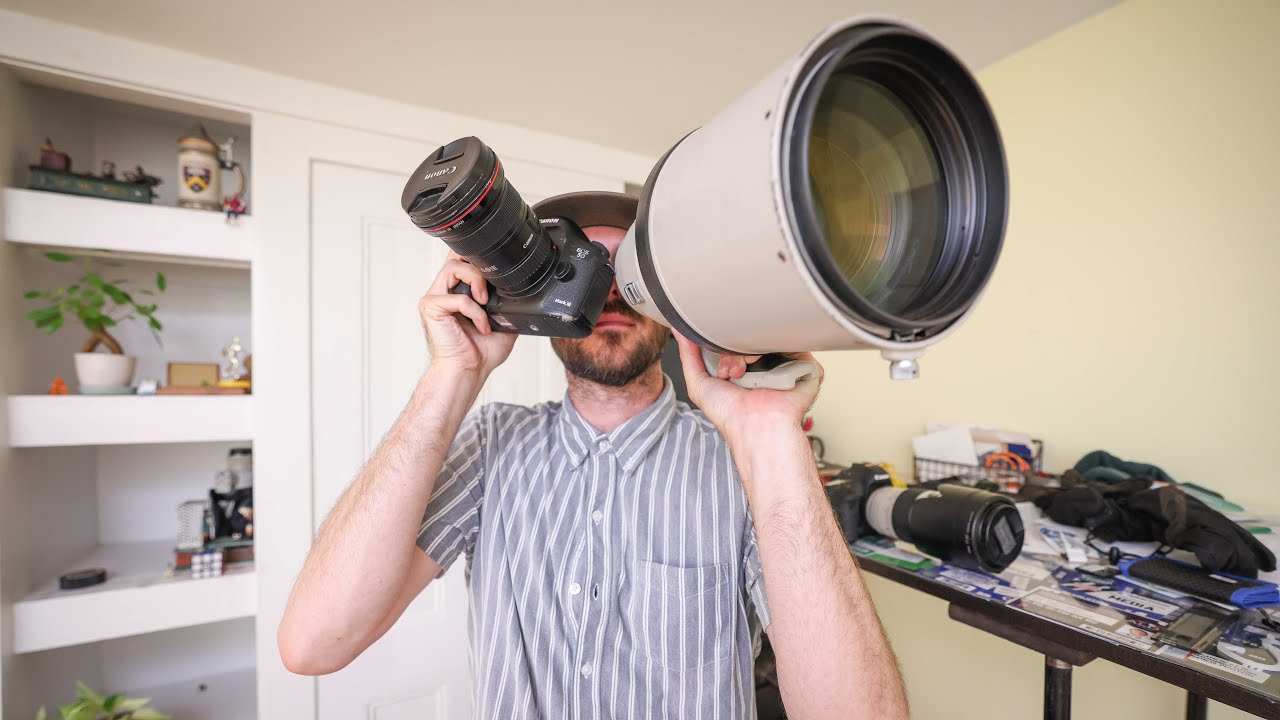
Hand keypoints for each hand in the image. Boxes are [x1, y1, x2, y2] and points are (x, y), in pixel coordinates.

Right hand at [418, 253, 515, 376]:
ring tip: (485, 302)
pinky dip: (476, 311)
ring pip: (453, 268)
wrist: (468, 371)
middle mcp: (443, 291)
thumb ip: (506, 302)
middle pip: (455, 256)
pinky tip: (482, 326)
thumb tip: (524, 291)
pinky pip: (457, 298)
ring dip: (476, 281)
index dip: (475, 256)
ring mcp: (434, 298)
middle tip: (490, 288)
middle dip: (477, 267)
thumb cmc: (479, 353)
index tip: (495, 269)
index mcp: (456, 291)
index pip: (460, 260)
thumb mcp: (503, 322)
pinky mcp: (431, 307)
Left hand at [673, 333, 822, 443]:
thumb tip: (679, 329)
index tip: (717, 362)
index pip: (736, 338)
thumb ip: (689, 354)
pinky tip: (768, 369)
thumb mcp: (699, 383)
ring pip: (772, 337)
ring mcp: (787, 363)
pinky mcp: (806, 367)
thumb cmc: (730, 414)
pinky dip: (780, 350)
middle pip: (753, 335)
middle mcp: (767, 363)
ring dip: (753, 349)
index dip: (722, 343)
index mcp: (746, 365)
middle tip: (731, 370)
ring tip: (744, 371)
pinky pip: (797, 344)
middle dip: (735, 348)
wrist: (755, 428)